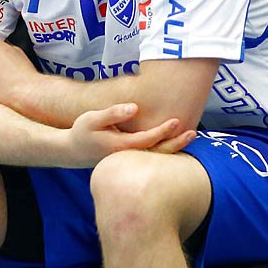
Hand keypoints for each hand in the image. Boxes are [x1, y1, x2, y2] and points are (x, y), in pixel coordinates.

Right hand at [63, 103, 195, 167]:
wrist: (75, 151)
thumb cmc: (84, 132)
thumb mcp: (92, 119)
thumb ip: (113, 113)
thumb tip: (135, 107)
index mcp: (121, 146)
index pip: (147, 139)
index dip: (163, 131)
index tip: (177, 120)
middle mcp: (129, 156)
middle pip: (157, 152)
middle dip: (176, 143)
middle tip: (193, 132)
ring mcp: (131, 159)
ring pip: (156, 155)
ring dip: (174, 146)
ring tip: (191, 135)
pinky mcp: (132, 158)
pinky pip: (152, 155)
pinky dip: (166, 148)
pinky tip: (177, 140)